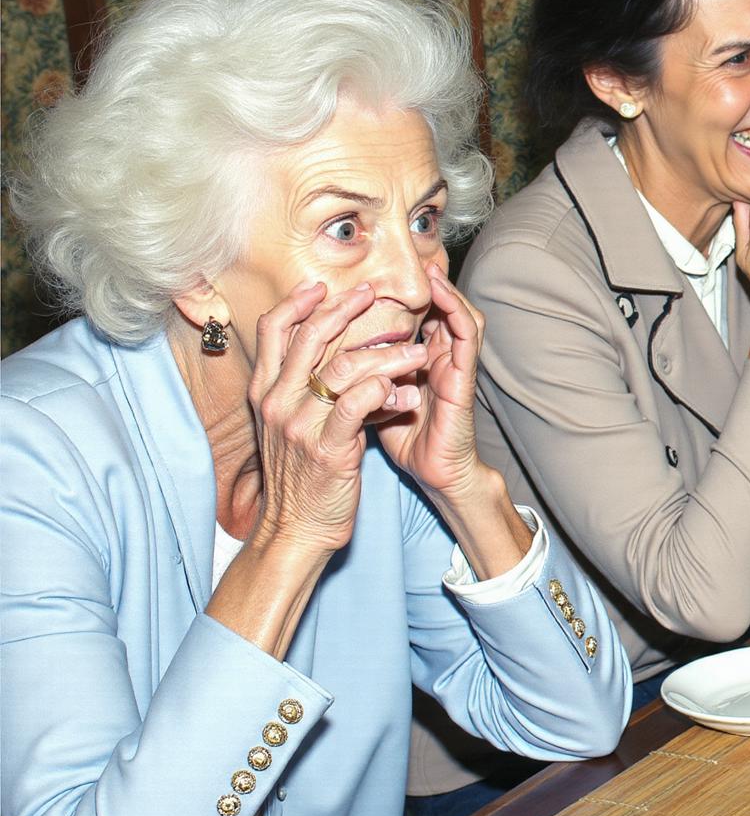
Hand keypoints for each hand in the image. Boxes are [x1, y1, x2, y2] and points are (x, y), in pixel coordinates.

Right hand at [248, 280, 425, 557]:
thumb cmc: (301, 476)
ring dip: (385, 353)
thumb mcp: (290, 427)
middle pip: (309, 338)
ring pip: (341, 368)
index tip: (324, 286)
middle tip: (374, 293)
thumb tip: (327, 356)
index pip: (274, 332)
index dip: (299, 303)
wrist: (295, 529)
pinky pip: (356, 404)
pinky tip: (404, 389)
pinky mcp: (328, 448)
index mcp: (266, 393)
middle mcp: (278, 402)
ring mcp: (300, 425)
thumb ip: (302, 390)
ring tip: (417, 349)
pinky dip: (384, 389)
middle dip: (344, 309)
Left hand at [371, 264, 490, 500]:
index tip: (380, 275)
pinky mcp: (465, 376)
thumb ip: (361, 372)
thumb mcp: (374, 397)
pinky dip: (456, 310)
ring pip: (458, 313)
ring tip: (430, 268)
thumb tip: (330, 353)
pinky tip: (442, 295)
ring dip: (446, 289)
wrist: (435, 473)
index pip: (415, 315)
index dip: (405, 294)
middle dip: (426, 283)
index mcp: (418, 360)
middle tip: (412, 259)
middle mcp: (439, 357)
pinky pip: (467, 335)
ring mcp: (455, 364)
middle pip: (439, 308)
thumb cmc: (405, 438)